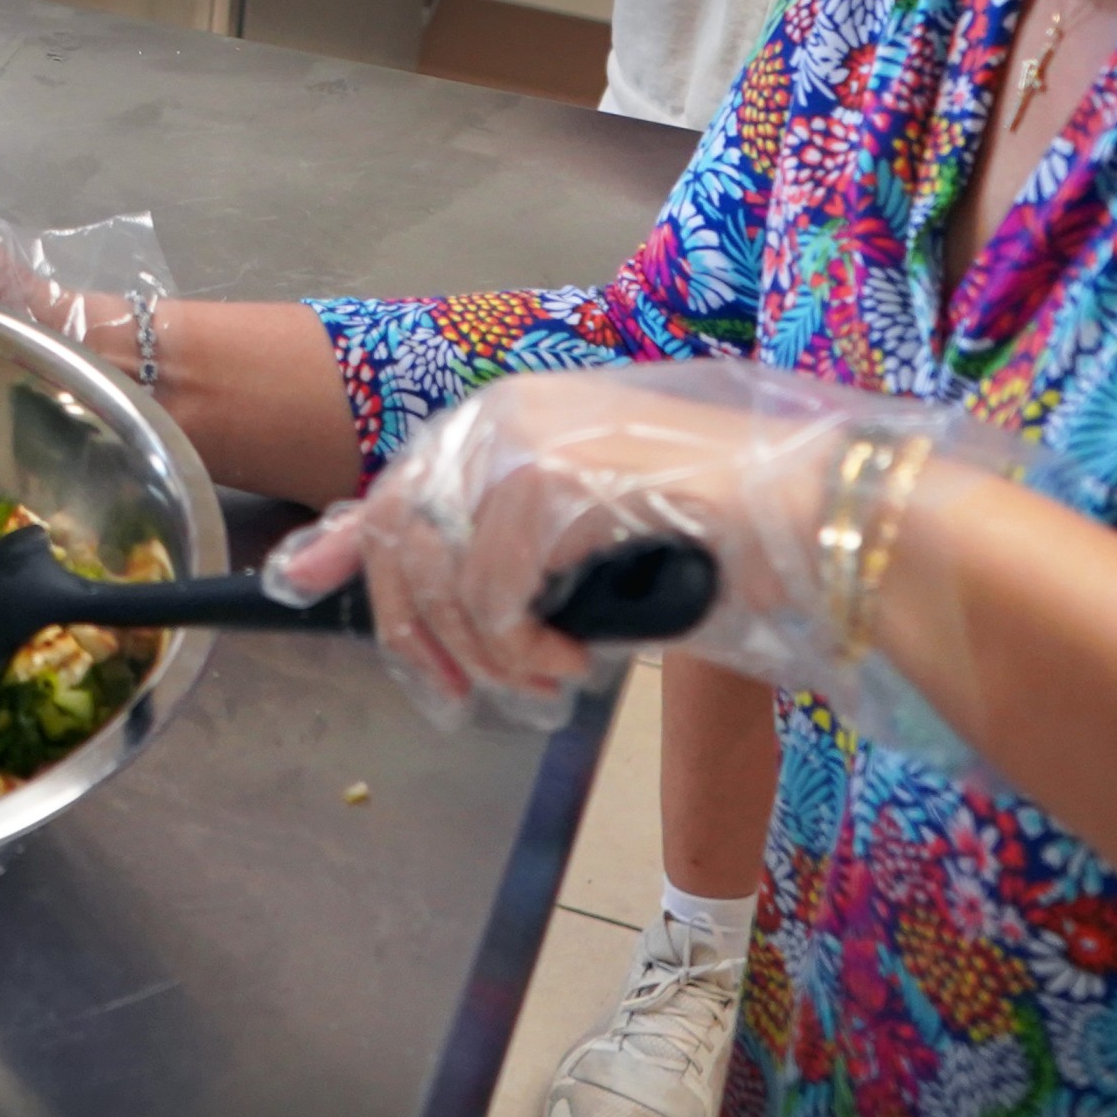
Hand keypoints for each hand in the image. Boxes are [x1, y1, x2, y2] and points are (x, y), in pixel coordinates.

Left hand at [265, 361, 1002, 736]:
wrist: (820, 518)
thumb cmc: (734, 539)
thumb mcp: (600, 547)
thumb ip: (519, 562)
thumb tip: (448, 614)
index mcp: (518, 417)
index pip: (401, 480)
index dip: (345, 542)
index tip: (296, 586)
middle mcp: (506, 415)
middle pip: (401, 536)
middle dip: (416, 634)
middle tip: (458, 701)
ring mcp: (523, 441)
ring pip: (442, 578)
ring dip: (487, 658)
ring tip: (548, 686)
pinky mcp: (548, 482)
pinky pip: (493, 597)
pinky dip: (521, 651)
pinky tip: (574, 666)